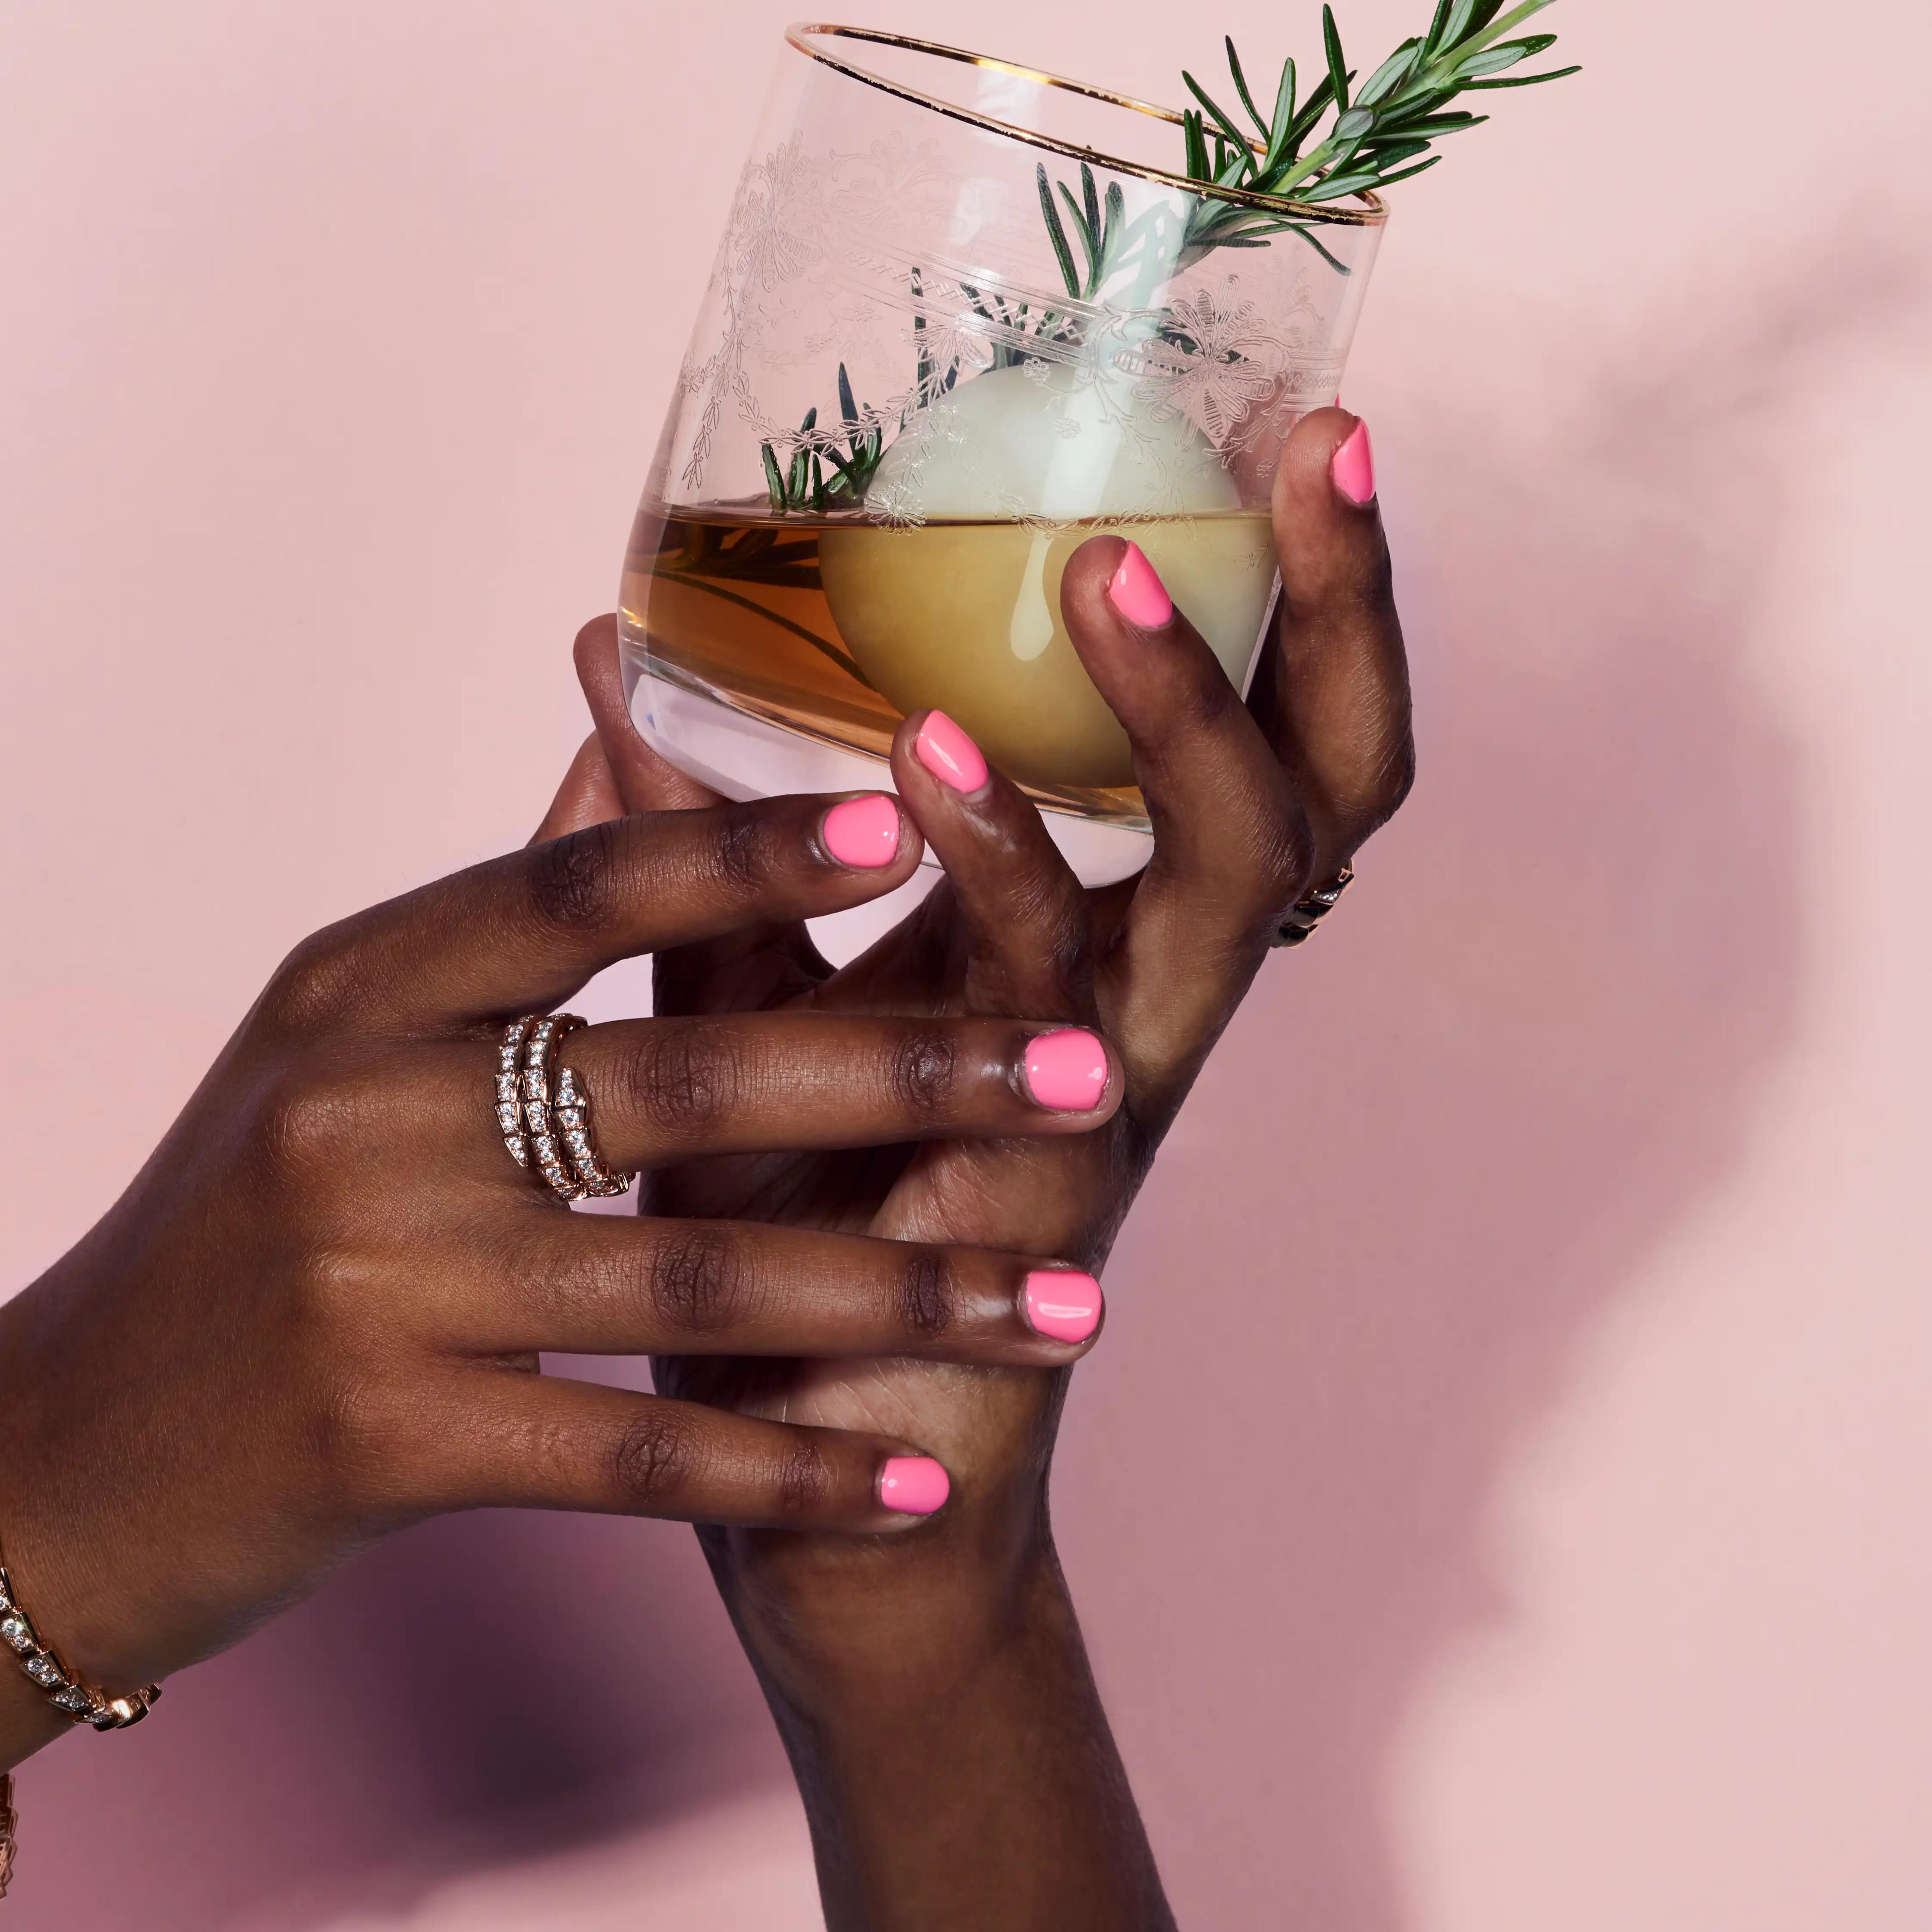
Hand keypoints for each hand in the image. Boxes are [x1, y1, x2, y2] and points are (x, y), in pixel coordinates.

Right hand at [0, 792, 1128, 1698]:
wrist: (54, 1467)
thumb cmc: (223, 1238)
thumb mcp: (323, 1042)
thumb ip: (492, 915)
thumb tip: (616, 742)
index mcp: (352, 988)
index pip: (576, 889)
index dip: (747, 851)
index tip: (916, 823)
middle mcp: (357, 1111)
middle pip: (675, 1073)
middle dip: (905, 1076)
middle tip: (1085, 1075)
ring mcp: (370, 1279)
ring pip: (692, 1269)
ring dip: (899, 1292)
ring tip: (1068, 1304)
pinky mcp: (385, 1440)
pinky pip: (634, 1448)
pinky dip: (787, 1467)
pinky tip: (916, 1480)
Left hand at [540, 406, 1412, 1684]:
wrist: (789, 1500)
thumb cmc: (784, 1239)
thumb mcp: (739, 1000)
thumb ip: (698, 843)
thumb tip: (604, 653)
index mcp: (1095, 947)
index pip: (1260, 744)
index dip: (1306, 603)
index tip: (1309, 431)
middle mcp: (1135, 1008)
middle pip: (1317, 794)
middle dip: (1327, 625)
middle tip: (1312, 466)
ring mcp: (1105, 1105)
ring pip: (1220, 890)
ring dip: (1177, 731)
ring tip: (1108, 589)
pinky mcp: (1035, 1204)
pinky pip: (1050, 1017)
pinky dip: (994, 879)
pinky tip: (921, 777)